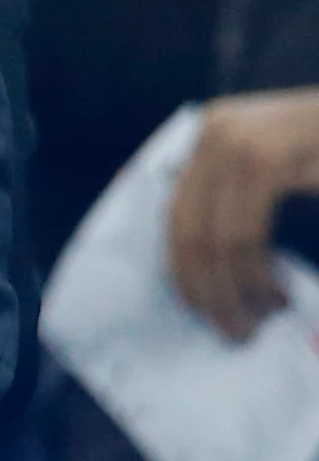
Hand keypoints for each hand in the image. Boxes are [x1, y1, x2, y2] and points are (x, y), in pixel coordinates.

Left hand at [170, 87, 318, 340]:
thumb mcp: (283, 169)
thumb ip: (241, 201)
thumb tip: (206, 271)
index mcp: (211, 133)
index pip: (177, 212)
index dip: (181, 267)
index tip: (196, 308)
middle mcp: (216, 131)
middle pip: (188, 228)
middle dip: (207, 288)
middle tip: (232, 329)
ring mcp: (238, 142)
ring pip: (214, 238)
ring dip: (233, 290)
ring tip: (257, 318)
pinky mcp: (266, 159)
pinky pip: (245, 234)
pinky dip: (255, 273)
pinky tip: (277, 295)